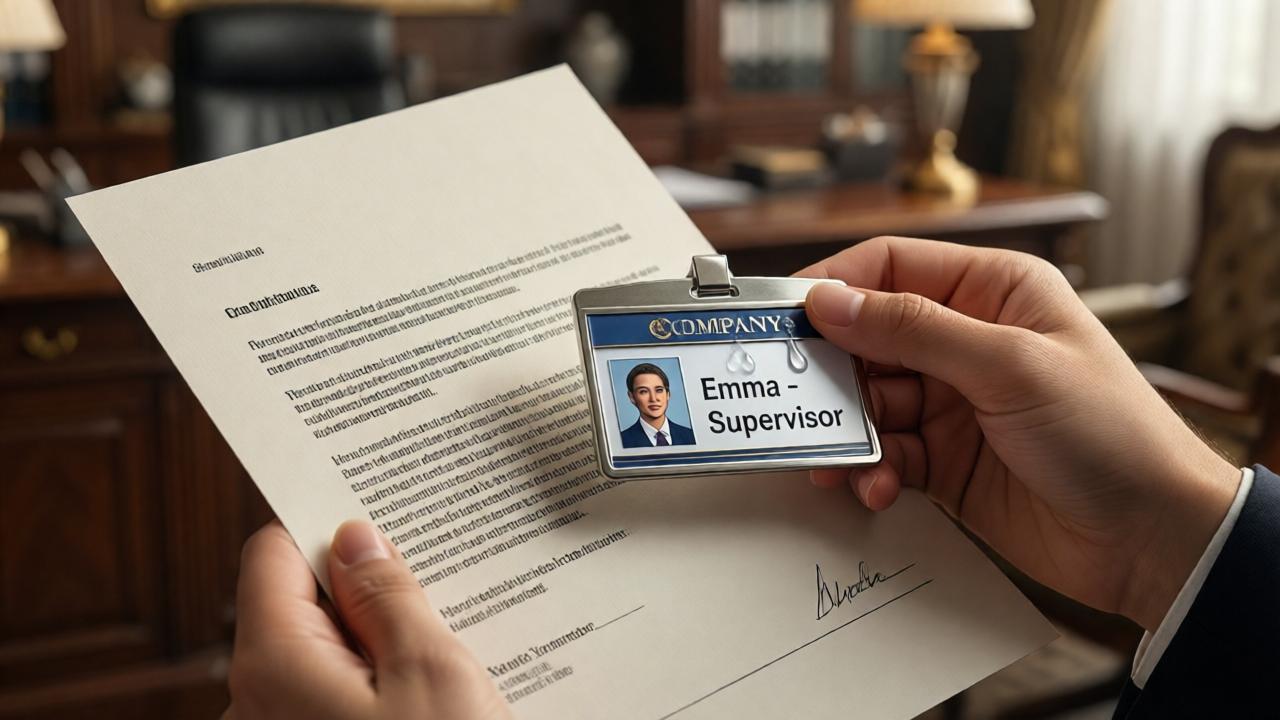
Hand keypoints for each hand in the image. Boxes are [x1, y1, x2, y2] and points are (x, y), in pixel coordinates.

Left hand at [225, 520, 509, 719]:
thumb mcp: (431, 673)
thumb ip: (389, 598)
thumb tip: (359, 540)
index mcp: (274, 666)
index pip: (273, 554)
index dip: (325, 524)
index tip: (376, 513)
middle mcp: (255, 703)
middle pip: (301, 606)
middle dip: (366, 588)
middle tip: (432, 584)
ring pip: (324, 655)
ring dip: (379, 642)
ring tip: (446, 648)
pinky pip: (334, 695)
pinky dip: (377, 684)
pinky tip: (432, 693)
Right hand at [799, 237, 1240, 632]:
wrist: (1153, 538)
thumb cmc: (1110, 432)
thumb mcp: (1009, 366)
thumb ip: (914, 330)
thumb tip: (831, 301)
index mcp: (993, 291)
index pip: (890, 267)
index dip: (834, 286)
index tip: (784, 314)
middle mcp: (967, 341)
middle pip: (867, 338)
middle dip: (829, 370)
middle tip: (791, 397)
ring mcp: (953, 403)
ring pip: (868, 403)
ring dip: (846, 432)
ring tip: (832, 460)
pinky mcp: (945, 460)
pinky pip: (885, 454)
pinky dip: (872, 470)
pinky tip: (876, 486)